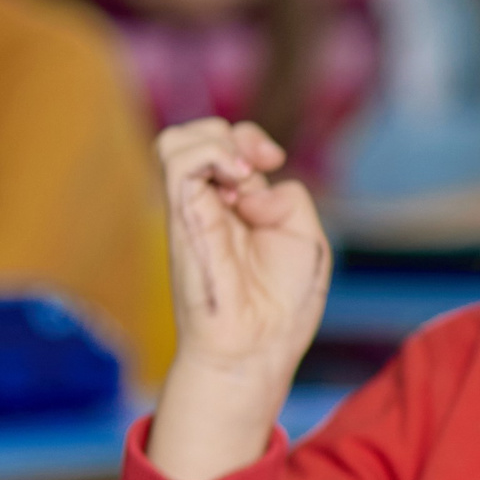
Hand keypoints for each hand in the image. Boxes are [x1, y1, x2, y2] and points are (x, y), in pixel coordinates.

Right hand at [146, 119, 331, 479]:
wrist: (259, 346)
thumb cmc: (283, 303)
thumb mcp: (305, 238)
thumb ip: (287, 198)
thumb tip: (251, 187)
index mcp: (238, 207)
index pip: (227, 146)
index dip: (250, 140)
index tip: (274, 161)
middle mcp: (210, 205)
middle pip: (195, 136)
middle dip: (233, 133)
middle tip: (259, 162)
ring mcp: (193, 212)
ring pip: (174, 143)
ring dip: (215, 140)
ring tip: (241, 171)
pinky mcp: (183, 221)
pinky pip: (177, 164)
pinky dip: (210, 153)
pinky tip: (237, 178)